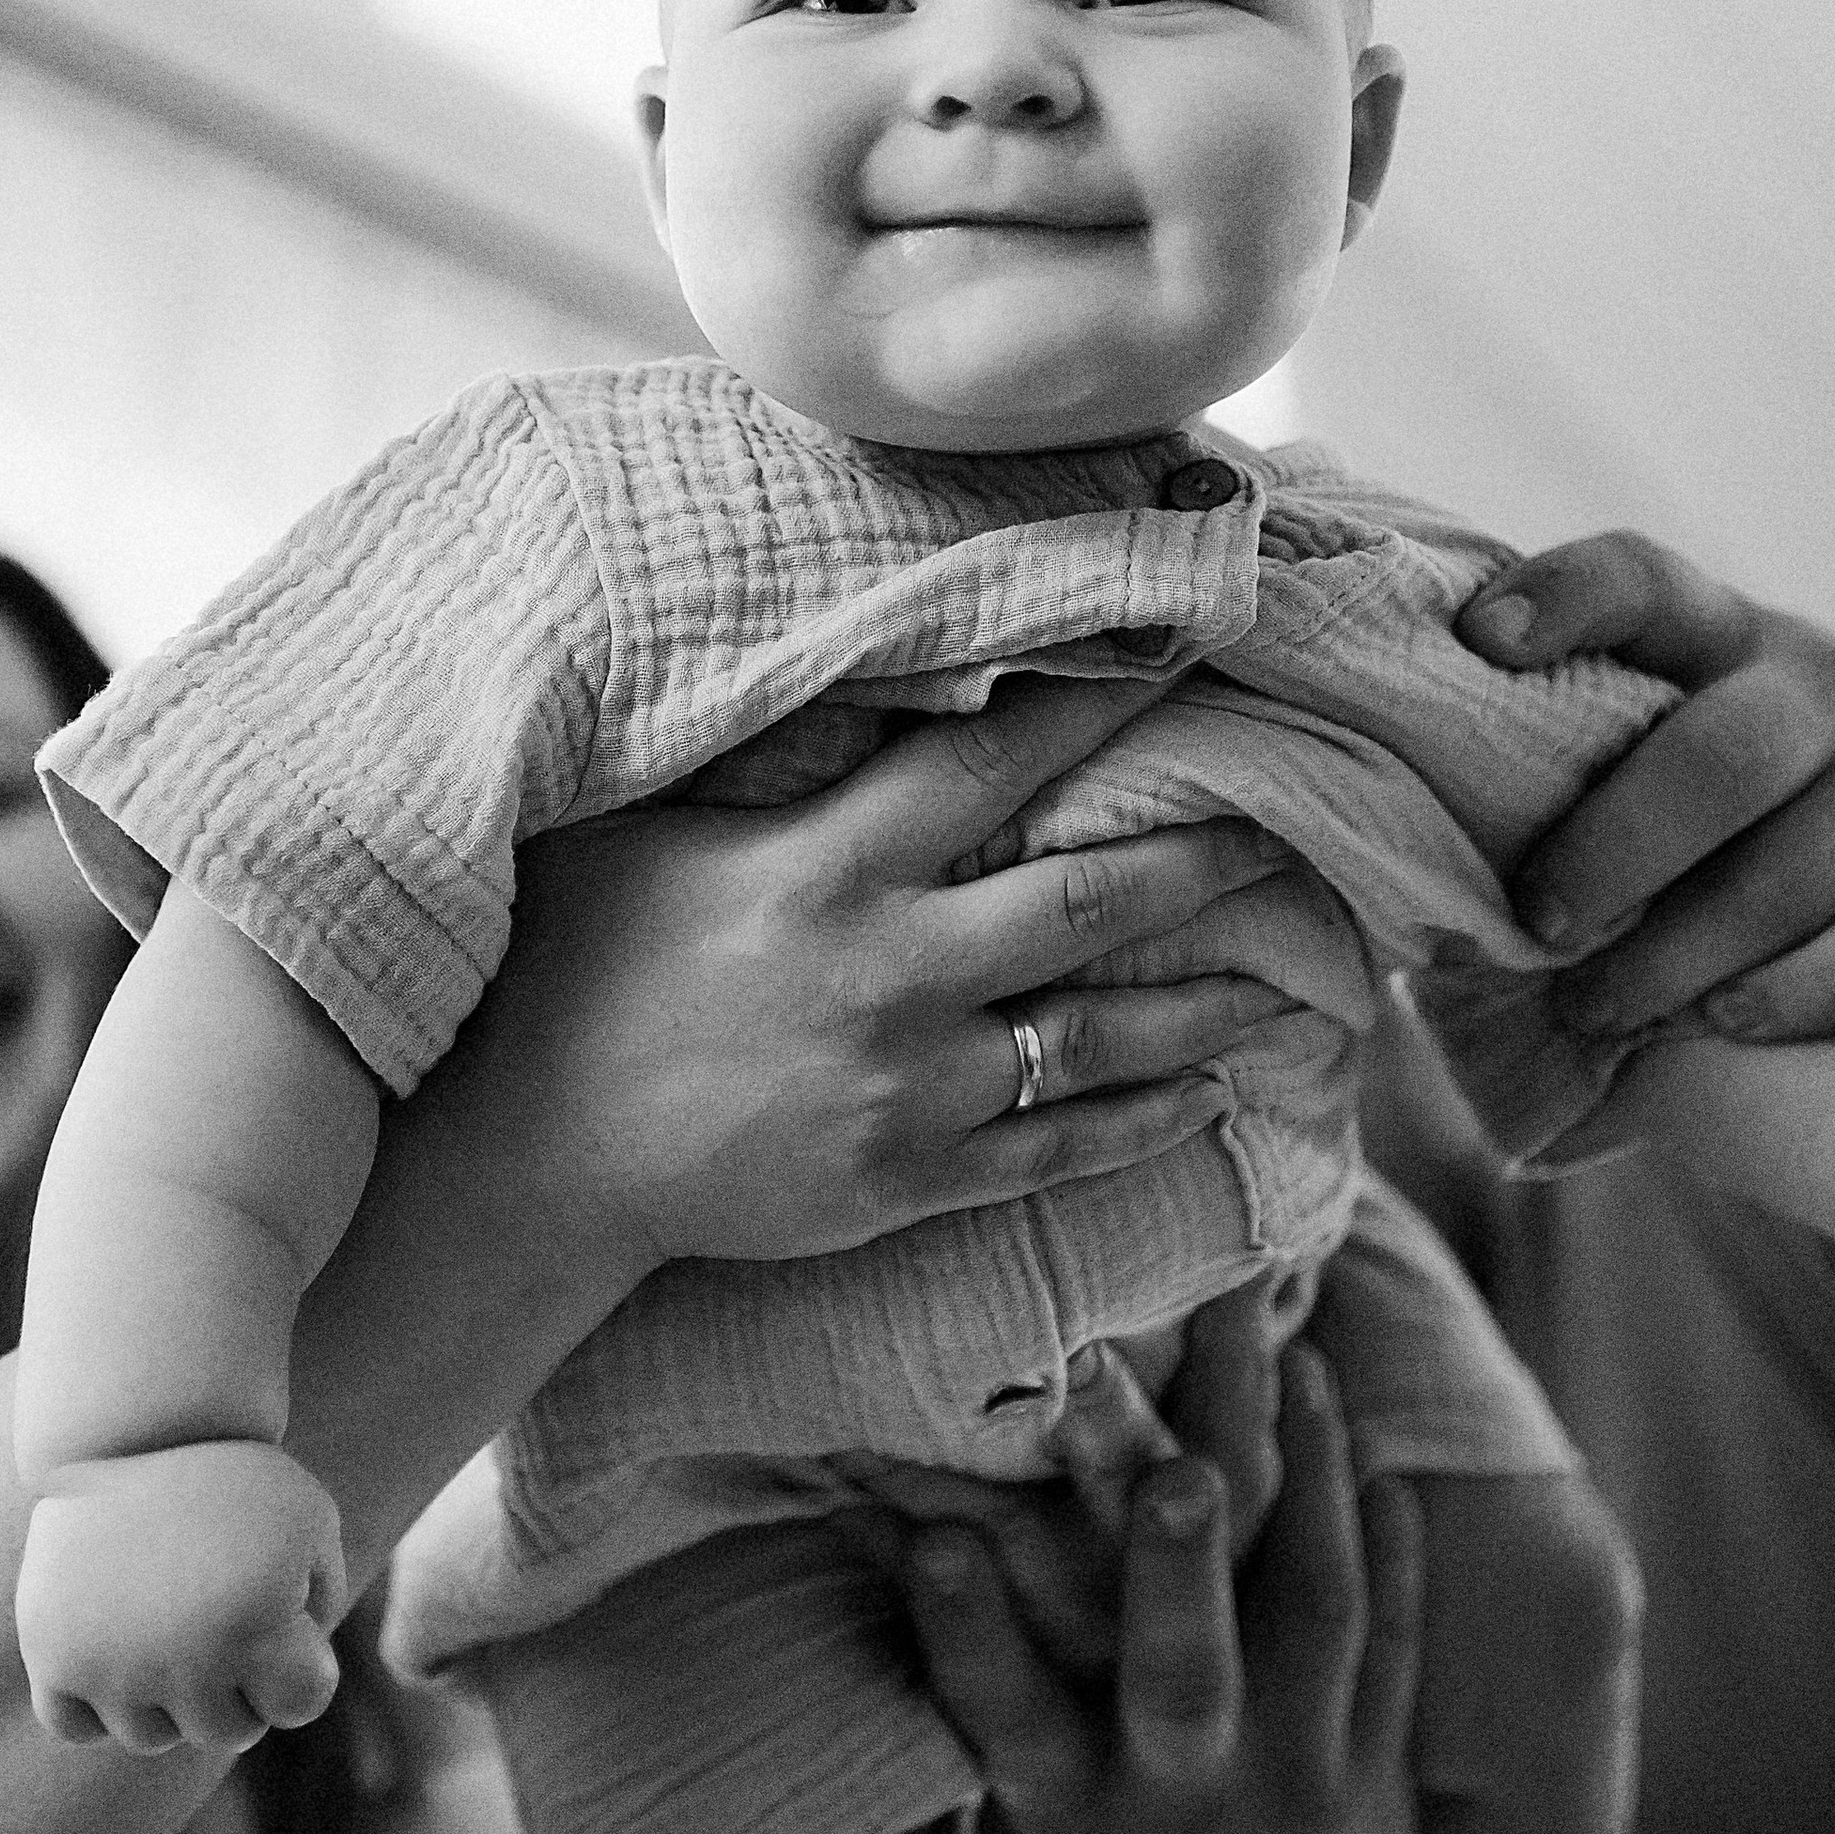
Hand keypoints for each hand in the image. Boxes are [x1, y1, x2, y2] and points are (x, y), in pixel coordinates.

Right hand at [14, 1442, 343, 1753]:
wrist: (129, 1427)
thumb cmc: (231, 1475)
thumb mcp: (309, 1519)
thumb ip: (321, 1603)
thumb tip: (295, 1680)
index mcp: (255, 1626)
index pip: (301, 1706)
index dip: (302, 1663)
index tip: (285, 1618)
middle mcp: (182, 1660)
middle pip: (230, 1731)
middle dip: (239, 1684)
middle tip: (223, 1616)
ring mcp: (110, 1665)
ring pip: (150, 1736)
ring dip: (167, 1697)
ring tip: (167, 1624)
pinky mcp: (51, 1655)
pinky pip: (74, 1726)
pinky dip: (94, 1702)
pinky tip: (113, 1646)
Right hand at [458, 672, 1308, 1281]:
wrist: (534, 1157)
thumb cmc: (575, 967)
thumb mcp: (644, 831)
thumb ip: (754, 755)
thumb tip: (851, 663)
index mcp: (831, 866)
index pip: (996, 759)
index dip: (1099, 700)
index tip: (1184, 652)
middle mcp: (892, 970)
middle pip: (1090, 898)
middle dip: (1204, 859)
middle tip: (1291, 829)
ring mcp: (909, 1086)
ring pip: (1100, 1034)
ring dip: (1209, 1002)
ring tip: (1299, 978)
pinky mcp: (906, 1181)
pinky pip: (1057, 1151)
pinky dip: (1144, 1122)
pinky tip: (1212, 1098)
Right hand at [902, 1342, 1419, 1833]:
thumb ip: (931, 1708)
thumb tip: (837, 1526)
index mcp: (1064, 1827)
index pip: (1008, 1723)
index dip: (967, 1636)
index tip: (930, 1535)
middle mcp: (1180, 1810)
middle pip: (1186, 1684)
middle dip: (1180, 1575)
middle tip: (1180, 1466)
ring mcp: (1298, 1791)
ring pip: (1314, 1630)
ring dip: (1307, 1493)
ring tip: (1289, 1364)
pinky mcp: (1379, 1774)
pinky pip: (1395, 1643)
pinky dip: (1386, 1543)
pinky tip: (1363, 1444)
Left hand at [1459, 532, 1834, 1040]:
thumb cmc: (1729, 764)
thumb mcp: (1669, 706)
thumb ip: (1570, 726)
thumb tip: (1387, 790)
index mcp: (1726, 634)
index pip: (1644, 581)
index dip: (1566, 598)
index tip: (1481, 641)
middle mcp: (1819, 694)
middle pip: (1721, 759)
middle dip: (1613, 851)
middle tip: (1539, 918)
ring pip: (1784, 879)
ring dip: (1672, 957)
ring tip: (1592, 1006)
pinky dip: (1784, 997)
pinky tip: (1715, 1022)